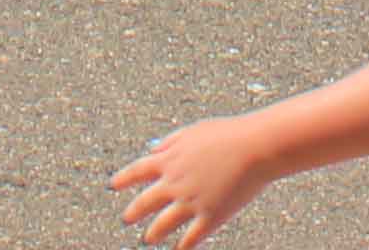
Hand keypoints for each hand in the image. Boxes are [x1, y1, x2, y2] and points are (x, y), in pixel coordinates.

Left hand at [107, 118, 279, 243]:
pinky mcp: (209, 217)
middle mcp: (175, 182)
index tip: (114, 185)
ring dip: (153, 233)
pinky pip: (190, 238)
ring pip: (163, 224)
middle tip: (126, 217)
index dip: (124, 179)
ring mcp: (190, 201)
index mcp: (170, 159)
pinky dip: (181, 247)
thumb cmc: (228, 134)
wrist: (254, 148)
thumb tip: (153, 150)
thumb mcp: (193, 131)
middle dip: (134, 211)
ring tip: (147, 239)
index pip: (137, 170)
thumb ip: (170, 141)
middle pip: (146, 201)